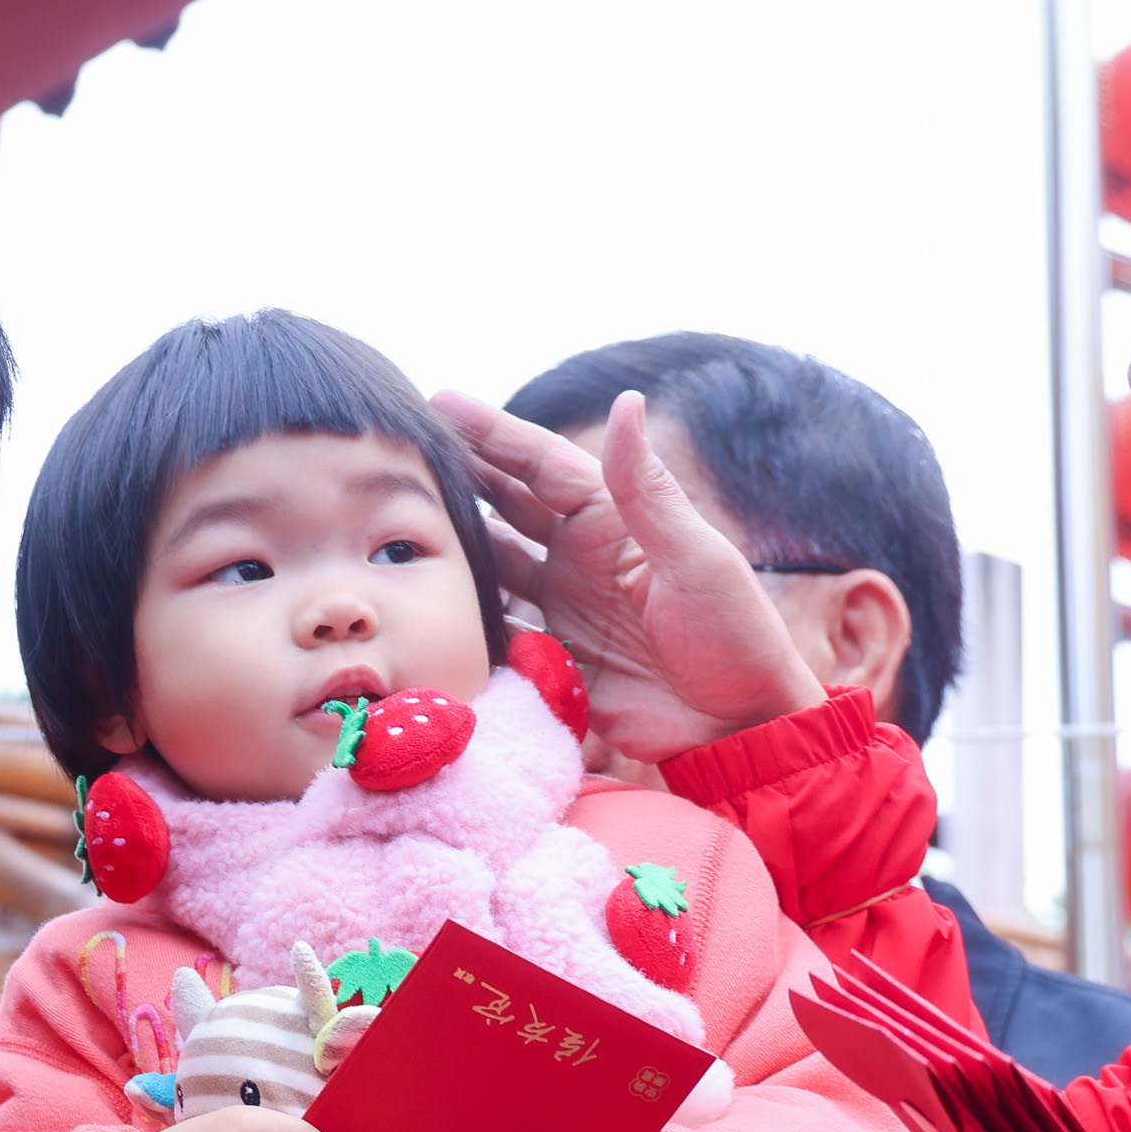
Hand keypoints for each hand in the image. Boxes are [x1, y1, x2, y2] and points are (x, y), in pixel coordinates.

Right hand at [430, 389, 824, 765]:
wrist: (741, 730)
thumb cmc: (735, 637)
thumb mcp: (694, 559)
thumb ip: (647, 490)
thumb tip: (625, 401)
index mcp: (618, 521)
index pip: (543, 464)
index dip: (492, 432)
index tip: (438, 403)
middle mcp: (584, 556)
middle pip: (507, 504)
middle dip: (457, 476)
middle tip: (398, 455)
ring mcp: (565, 607)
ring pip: (493, 564)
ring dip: (451, 544)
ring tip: (389, 526)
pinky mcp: (555, 658)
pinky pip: (497, 629)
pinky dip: (464, 616)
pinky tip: (420, 604)